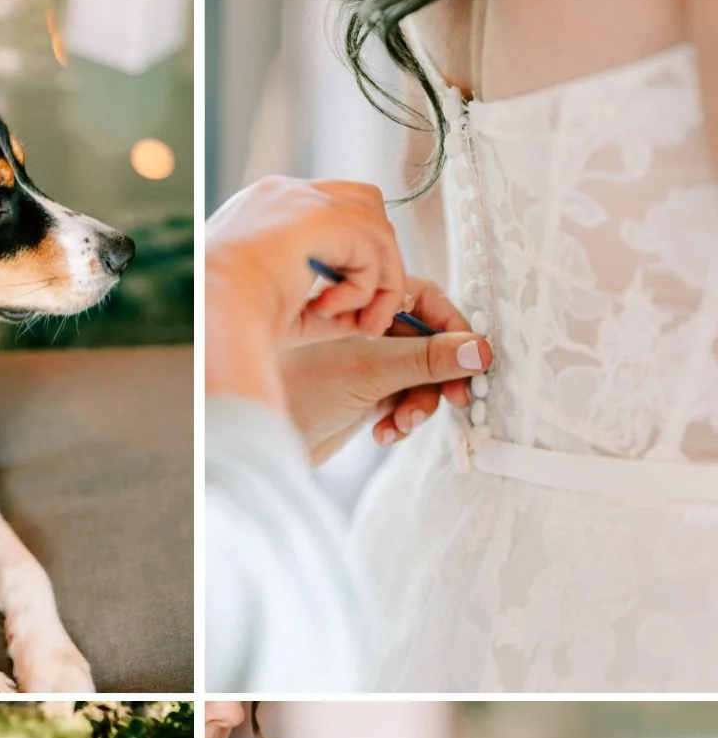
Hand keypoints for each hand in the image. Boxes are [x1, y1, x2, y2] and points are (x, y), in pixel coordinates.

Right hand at [208, 177, 410, 341]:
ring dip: (381, 280)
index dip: (355, 256)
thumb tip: (367, 317)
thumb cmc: (229, 320)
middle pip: (366, 204)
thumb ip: (329, 306)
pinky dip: (367, 287)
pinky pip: (370, 248)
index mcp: (268, 209)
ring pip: (376, 227)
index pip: (334, 213)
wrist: (211, 315)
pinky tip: (333, 309)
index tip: (347, 307)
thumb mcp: (287, 311)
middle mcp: (286, 194)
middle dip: (379, 258)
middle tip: (372, 313)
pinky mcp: (319, 216)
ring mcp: (302, 199)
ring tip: (362, 321)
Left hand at [280, 286, 490, 464]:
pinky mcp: (362, 393)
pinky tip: (383, 432)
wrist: (259, 437)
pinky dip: (401, 416)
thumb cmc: (296, 391)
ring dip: (420, 402)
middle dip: (440, 374)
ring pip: (418, 376)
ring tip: (403, 421)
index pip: (426, 300)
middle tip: (456, 398)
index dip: (453, 329)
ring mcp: (365, 361)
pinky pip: (402, 400)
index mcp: (361, 304)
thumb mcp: (371, 371)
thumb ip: (427, 359)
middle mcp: (365, 328)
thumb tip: (478, 350)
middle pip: (428, 342)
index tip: (473, 358)